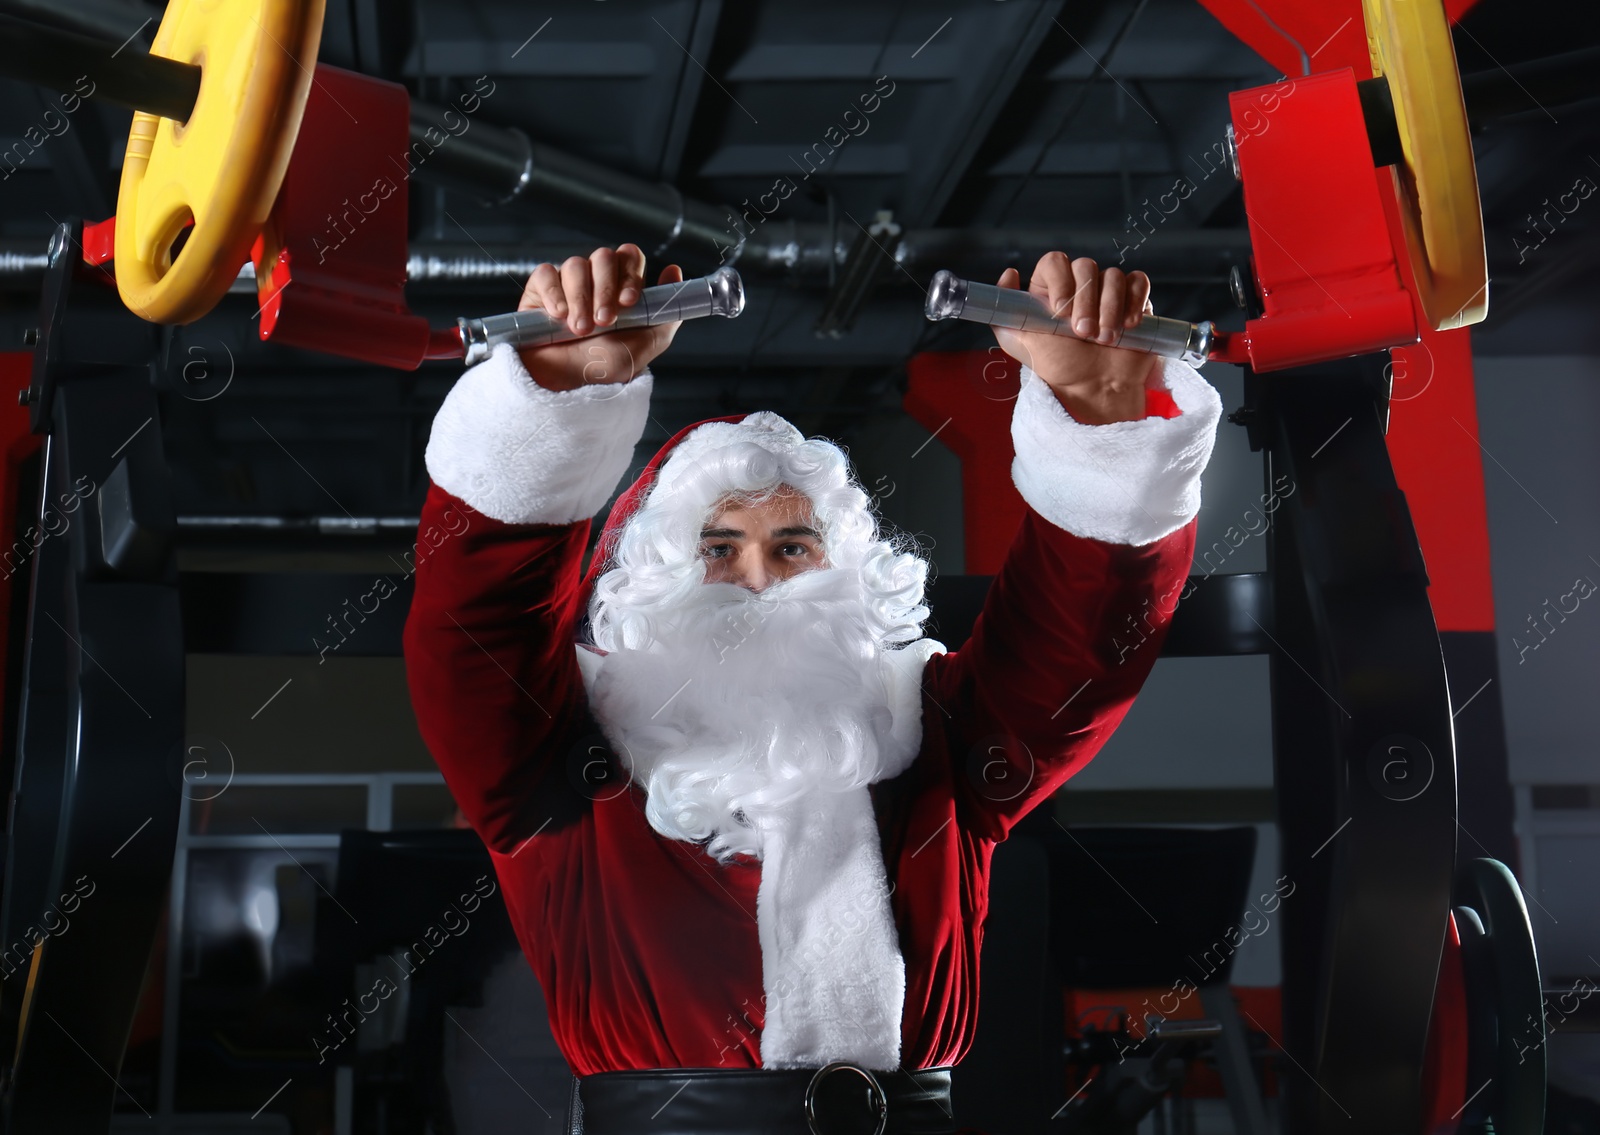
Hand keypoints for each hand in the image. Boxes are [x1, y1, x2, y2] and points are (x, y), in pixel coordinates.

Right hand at [515, 244, 683, 391]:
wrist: (568, 387)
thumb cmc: (605, 368)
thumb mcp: (646, 344)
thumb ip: (665, 312)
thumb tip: (674, 272)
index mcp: (621, 288)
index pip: (629, 258)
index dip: (630, 274)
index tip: (628, 303)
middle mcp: (594, 281)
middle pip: (604, 256)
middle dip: (605, 289)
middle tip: (604, 321)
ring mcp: (567, 283)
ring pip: (576, 265)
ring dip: (581, 298)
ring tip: (579, 330)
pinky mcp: (539, 290)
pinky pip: (546, 274)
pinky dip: (554, 294)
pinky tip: (558, 317)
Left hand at [991, 252, 1159, 424]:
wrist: (1094, 388)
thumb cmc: (1058, 367)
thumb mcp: (1019, 343)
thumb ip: (1004, 311)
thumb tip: (1009, 274)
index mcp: (1050, 289)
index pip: (1054, 262)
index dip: (1060, 281)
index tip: (1060, 310)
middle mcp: (1079, 285)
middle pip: (1085, 266)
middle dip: (1086, 302)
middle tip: (1083, 334)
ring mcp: (1108, 290)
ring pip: (1113, 276)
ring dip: (1109, 310)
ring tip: (1105, 340)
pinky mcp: (1134, 299)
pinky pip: (1139, 282)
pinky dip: (1134, 302)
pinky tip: (1128, 326)